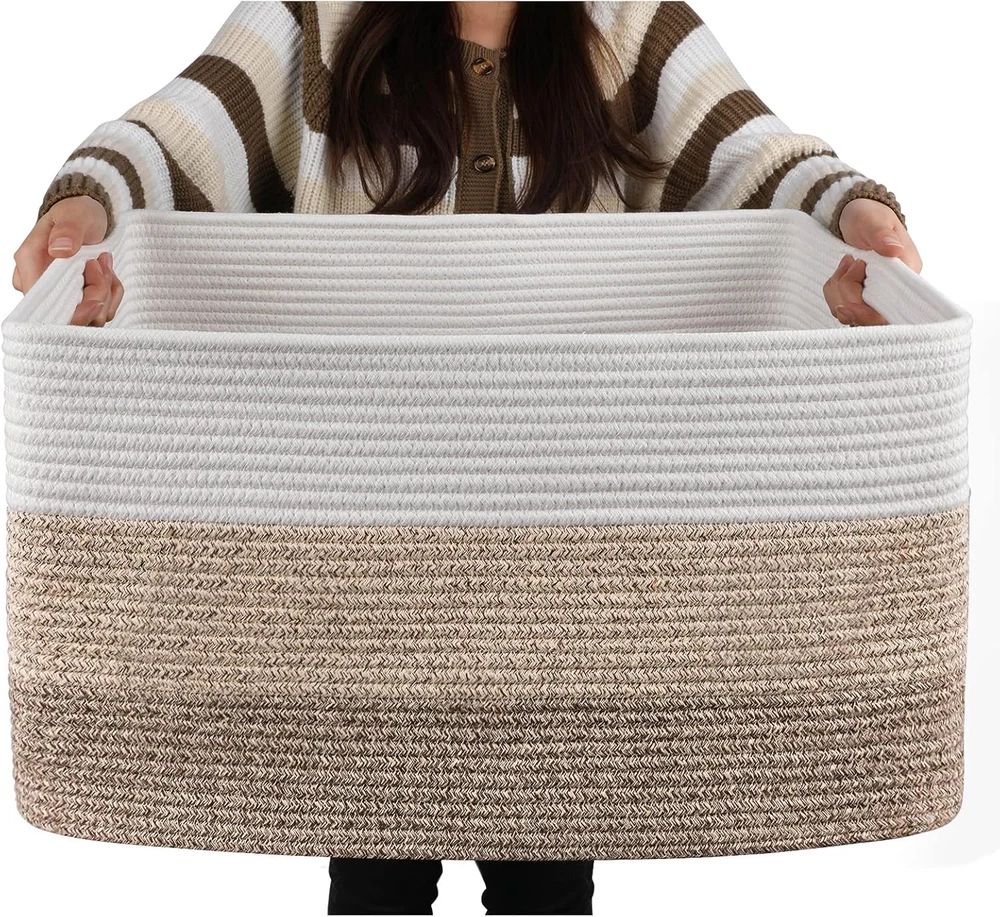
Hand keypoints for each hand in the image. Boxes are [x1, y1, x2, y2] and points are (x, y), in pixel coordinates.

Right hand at [12, 195, 123, 325]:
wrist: (88, 218)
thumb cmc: (76, 214)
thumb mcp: (74, 214)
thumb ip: (68, 230)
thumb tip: (60, 250)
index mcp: (30, 264)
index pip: (46, 306)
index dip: (76, 310)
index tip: (98, 292)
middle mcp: (40, 285)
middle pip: (71, 316)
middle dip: (98, 296)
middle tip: (104, 267)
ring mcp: (59, 295)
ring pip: (90, 316)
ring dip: (107, 292)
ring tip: (106, 265)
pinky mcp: (77, 300)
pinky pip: (100, 311)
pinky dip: (111, 294)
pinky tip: (110, 275)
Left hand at [823, 198, 922, 325]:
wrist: (855, 217)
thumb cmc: (868, 216)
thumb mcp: (872, 220)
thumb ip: (881, 235)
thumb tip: (894, 250)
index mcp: (907, 272)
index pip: (892, 308)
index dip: (867, 314)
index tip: (845, 304)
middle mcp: (895, 290)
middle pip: (868, 316)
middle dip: (846, 295)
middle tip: (845, 263)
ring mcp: (877, 296)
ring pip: (851, 315)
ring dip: (837, 291)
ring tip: (843, 263)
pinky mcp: (861, 298)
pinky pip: (842, 308)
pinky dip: (833, 292)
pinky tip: (837, 273)